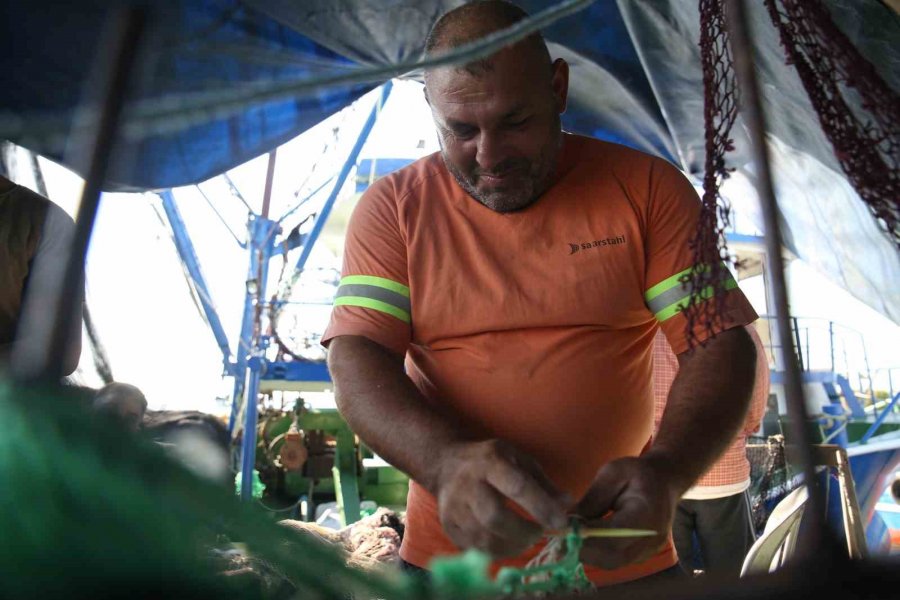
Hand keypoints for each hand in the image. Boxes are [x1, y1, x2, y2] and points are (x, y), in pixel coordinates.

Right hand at [434, 439, 569, 557]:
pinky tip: (506, 542)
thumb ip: (543, 482)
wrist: (447, 464)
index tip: (561, 521)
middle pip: (494, 517)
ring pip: (484, 539)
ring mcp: (454, 507)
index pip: (516, 485)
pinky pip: (474, 549)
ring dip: (512, 546)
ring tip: (525, 539)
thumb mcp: (519, 459)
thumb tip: (568, 503)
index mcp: (490, 462)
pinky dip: (497, 551)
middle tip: (539, 532)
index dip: (541, 506)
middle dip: (523, 532)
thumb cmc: (491, 461)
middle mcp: (468, 484)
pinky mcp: (448, 526)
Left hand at [573, 456, 680, 568]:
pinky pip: (617, 559)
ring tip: (567, 539)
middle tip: (559, 541)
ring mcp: (649, 550)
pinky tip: (583, 540)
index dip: (587, 540)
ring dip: (588, 554)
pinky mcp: (642, 554)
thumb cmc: (637, 473)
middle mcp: (651, 538)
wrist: (664, 480)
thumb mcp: (612, 474)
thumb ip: (592, 499)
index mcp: (646, 514)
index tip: (563, 534)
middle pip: (613, 558)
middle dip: (584, 551)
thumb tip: (567, 521)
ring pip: (613, 562)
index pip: (615, 538)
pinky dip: (597, 553)